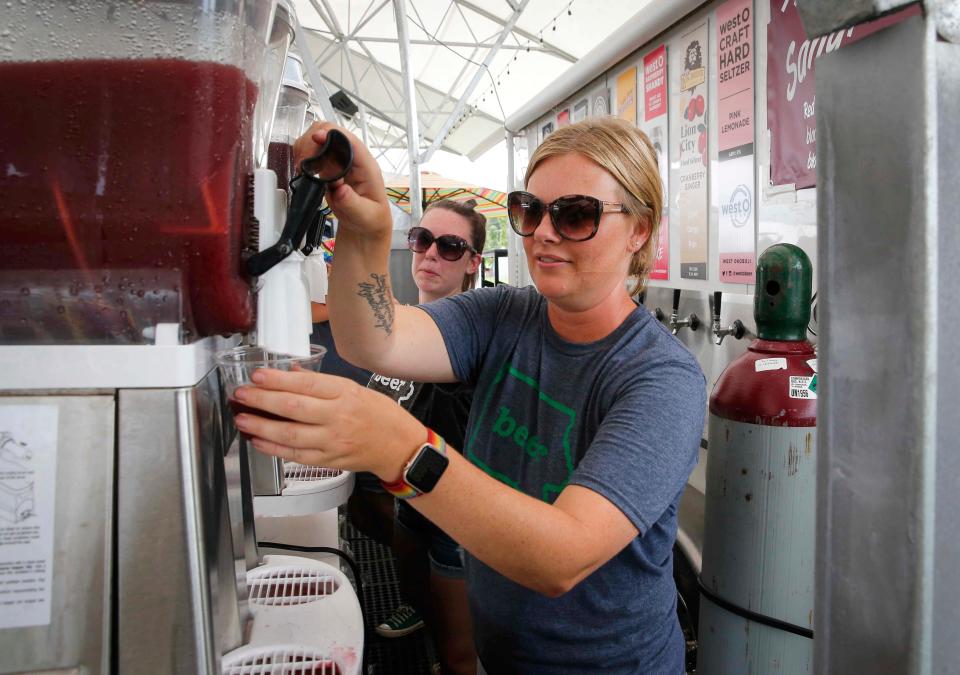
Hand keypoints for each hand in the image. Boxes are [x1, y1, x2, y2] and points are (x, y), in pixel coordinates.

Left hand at [231, 369, 424, 480]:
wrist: (398, 446)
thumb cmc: (378, 413)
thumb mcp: (354, 388)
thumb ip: (322, 383)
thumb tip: (290, 373)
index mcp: (345, 393)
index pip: (307, 384)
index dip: (278, 380)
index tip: (257, 376)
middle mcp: (337, 417)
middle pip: (293, 408)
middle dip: (262, 401)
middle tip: (240, 394)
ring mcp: (331, 441)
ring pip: (289, 435)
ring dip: (261, 426)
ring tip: (241, 418)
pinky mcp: (327, 460)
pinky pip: (295, 455)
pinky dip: (273, 448)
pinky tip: (257, 440)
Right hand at [293, 122, 391, 238]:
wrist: (364, 224)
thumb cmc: (370, 218)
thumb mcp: (365, 215)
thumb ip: (352, 203)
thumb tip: (339, 190)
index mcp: (365, 165)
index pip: (349, 140)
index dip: (331, 134)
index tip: (315, 139)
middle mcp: (352, 158)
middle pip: (330, 132)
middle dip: (312, 141)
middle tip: (303, 162)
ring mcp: (339, 160)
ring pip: (318, 138)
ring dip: (306, 148)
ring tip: (302, 168)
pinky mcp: (329, 166)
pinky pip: (313, 151)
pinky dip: (304, 157)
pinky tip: (304, 171)